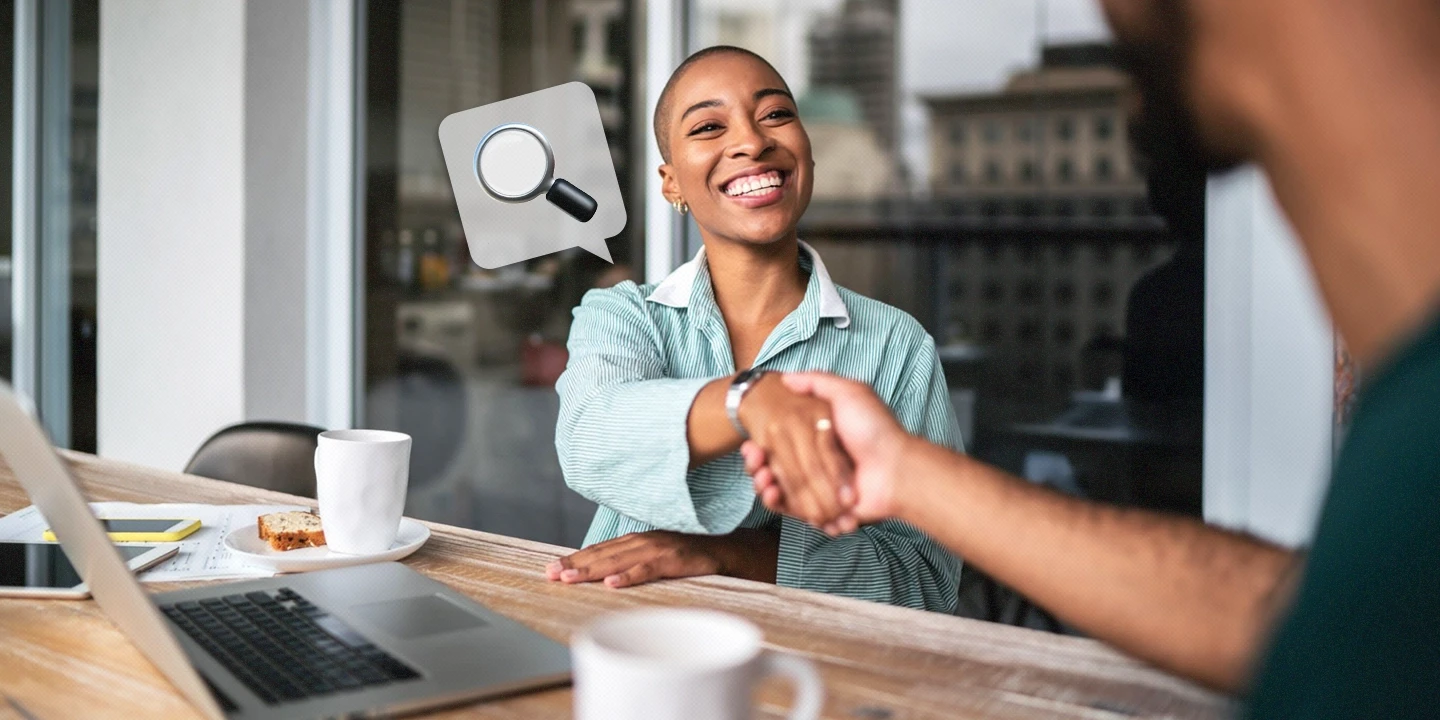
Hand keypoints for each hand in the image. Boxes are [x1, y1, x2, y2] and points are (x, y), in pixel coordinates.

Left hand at [545, 530, 733, 588]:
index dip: (575, 558)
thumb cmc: (685, 559)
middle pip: (602, 554)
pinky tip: (611, 583)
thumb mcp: (653, 557)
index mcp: (635, 541)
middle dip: (574, 564)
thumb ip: (630, 562)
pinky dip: (628, 576)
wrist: (722, 552)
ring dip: (592, 570)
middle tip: (551, 574)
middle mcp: (642, 541)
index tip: (551, 568)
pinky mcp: (672, 560)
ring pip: (618, 560)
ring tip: (569, 578)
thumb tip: (603, 575)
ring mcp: (656, 549)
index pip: (599, 549)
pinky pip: (646, 569)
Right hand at [742, 372, 908, 527]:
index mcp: (819, 439)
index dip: (762, 445)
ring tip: (762, 478)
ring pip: (780, 489)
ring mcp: (820, 488)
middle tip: (752, 459)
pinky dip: (779, 504)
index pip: (781, 444)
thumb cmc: (875, 430)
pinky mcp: (823, 510)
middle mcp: (818, 464)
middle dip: (758, 465)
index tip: (752, 443)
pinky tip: (772, 492)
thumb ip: (818, 382)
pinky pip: (794, 511)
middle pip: (776, 467)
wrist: (896, 470)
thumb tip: (787, 377)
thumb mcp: (849, 393)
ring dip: (764, 484)